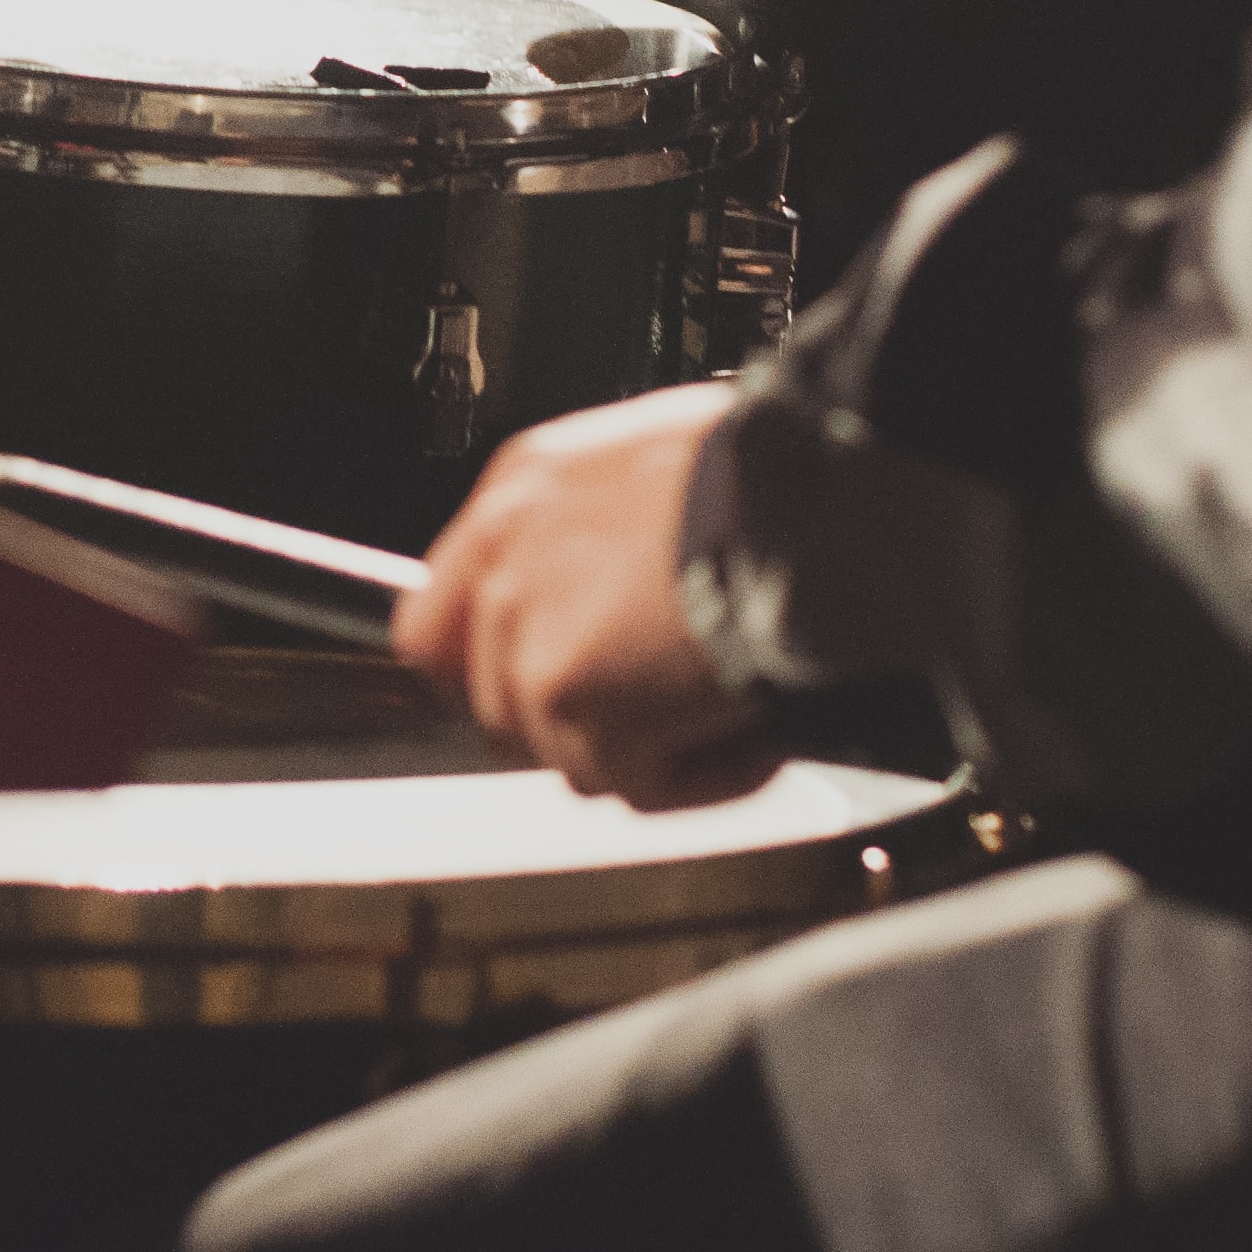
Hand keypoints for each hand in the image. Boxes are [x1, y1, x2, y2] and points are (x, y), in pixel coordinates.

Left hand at [392, 382, 783, 806]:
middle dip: (577, 726)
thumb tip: (618, 589)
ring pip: (566, 755)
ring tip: (728, 712)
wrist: (810, 503)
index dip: (497, 672)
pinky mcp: (573, 701)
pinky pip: (635, 786)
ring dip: (650, 753)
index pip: (442, 623)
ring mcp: (528, 637)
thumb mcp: (655, 466)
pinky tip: (753, 735)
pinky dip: (703, 778)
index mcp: (523, 493)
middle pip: (495, 703)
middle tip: (659, 716)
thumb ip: (602, 534)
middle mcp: (506, 562)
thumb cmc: (769, 472)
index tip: (551, 691)